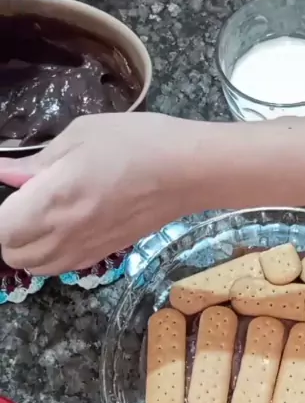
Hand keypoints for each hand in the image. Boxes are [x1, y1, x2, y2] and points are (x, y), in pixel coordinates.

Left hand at [0, 113, 222, 274]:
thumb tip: (6, 173)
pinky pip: (63, 268)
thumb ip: (38, 162)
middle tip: (20, 204)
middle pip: (13, 254)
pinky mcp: (105, 254)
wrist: (188, 173)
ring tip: (39, 219)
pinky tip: (64, 230)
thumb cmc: (136, 143)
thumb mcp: (80, 135)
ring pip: (37, 267)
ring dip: (28, 247)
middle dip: (8, 232)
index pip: (2, 229)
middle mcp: (65, 233)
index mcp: (53, 200)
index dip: (1, 215)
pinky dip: (52, 255)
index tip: (11, 195)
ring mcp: (86, 248)